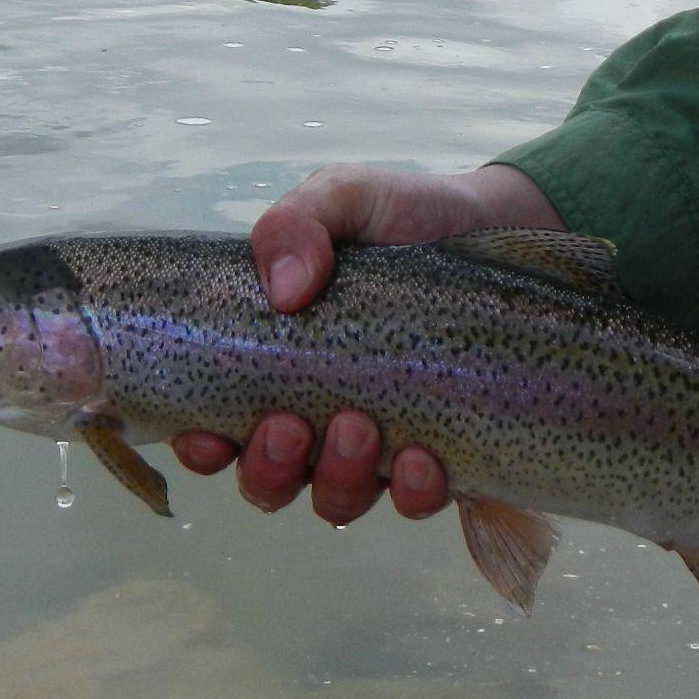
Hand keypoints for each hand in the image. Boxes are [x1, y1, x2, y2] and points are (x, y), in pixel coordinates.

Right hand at [172, 162, 564, 522]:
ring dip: (337, 479)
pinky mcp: (442, 453)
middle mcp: (317, 415)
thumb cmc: (402, 216)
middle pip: (269, 481)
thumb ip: (297, 223)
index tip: (208, 434)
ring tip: (360, 427)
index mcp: (276, 365)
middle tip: (291, 425)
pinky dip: (413, 492)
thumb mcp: (344, 197)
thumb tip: (286, 292)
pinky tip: (424, 458)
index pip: (215, 430)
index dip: (201, 446)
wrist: (498, 223)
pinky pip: (417, 501)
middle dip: (269, 468)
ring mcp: (380, 443)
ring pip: (336, 500)